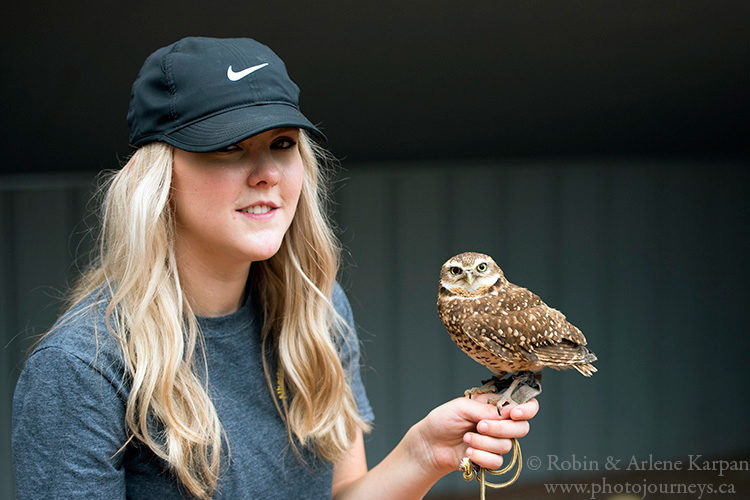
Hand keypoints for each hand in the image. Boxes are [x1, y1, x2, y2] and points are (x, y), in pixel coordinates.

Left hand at [409, 396, 538, 478]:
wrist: (429, 444)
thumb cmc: (443, 420)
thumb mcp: (462, 407)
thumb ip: (487, 409)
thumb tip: (510, 412)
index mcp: (496, 405)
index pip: (525, 405)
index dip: (526, 409)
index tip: (514, 413)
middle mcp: (500, 423)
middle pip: (521, 427)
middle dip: (501, 428)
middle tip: (480, 426)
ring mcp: (496, 441)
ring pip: (507, 445)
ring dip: (484, 443)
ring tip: (466, 438)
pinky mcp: (490, 458)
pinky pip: (498, 461)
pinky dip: (481, 456)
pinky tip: (468, 452)